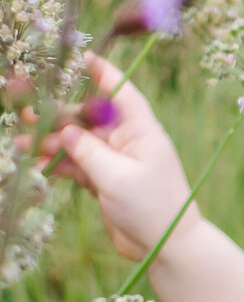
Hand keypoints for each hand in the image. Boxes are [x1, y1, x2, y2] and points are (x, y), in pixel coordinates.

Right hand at [34, 53, 196, 260]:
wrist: (166, 245)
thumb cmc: (151, 205)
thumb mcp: (116, 176)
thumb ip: (88, 152)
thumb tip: (64, 131)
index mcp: (142, 131)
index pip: (121, 93)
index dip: (103, 74)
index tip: (82, 57)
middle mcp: (130, 141)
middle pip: (90, 119)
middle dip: (60, 116)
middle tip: (27, 115)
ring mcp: (117, 161)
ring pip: (79, 143)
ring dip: (51, 143)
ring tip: (19, 144)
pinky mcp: (107, 181)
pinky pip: (78, 165)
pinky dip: (57, 164)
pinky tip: (33, 164)